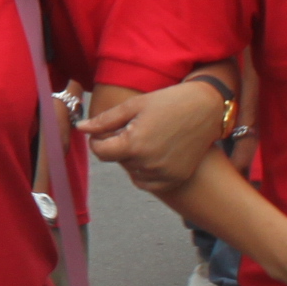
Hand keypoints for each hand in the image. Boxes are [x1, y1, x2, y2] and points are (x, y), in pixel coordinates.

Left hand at [86, 79, 233, 193]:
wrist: (206, 109)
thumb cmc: (168, 102)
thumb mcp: (134, 106)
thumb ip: (105, 120)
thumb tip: (80, 128)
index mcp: (134, 144)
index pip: (100, 152)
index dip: (97, 141)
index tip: (103, 132)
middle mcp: (148, 163)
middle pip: (117, 161)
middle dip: (118, 146)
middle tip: (133, 129)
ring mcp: (164, 173)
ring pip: (132, 172)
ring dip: (132, 159)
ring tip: (147, 138)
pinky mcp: (176, 178)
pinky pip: (148, 183)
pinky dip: (145, 172)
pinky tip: (153, 154)